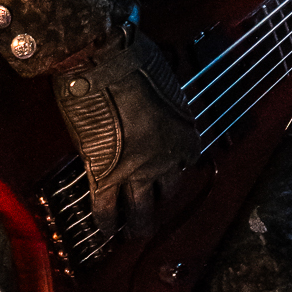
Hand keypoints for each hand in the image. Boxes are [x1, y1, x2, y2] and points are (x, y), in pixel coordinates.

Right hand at [54, 31, 199, 242]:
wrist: (104, 61)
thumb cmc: (133, 59)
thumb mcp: (161, 83)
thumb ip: (159, 106)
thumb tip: (150, 110)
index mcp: (184, 130)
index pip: (187, 159)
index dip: (177, 166)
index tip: (171, 168)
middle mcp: (166, 156)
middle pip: (168, 188)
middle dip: (160, 198)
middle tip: (153, 204)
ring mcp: (137, 169)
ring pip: (141, 210)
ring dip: (138, 223)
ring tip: (135, 231)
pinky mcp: (105, 174)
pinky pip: (106, 208)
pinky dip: (105, 221)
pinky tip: (106, 231)